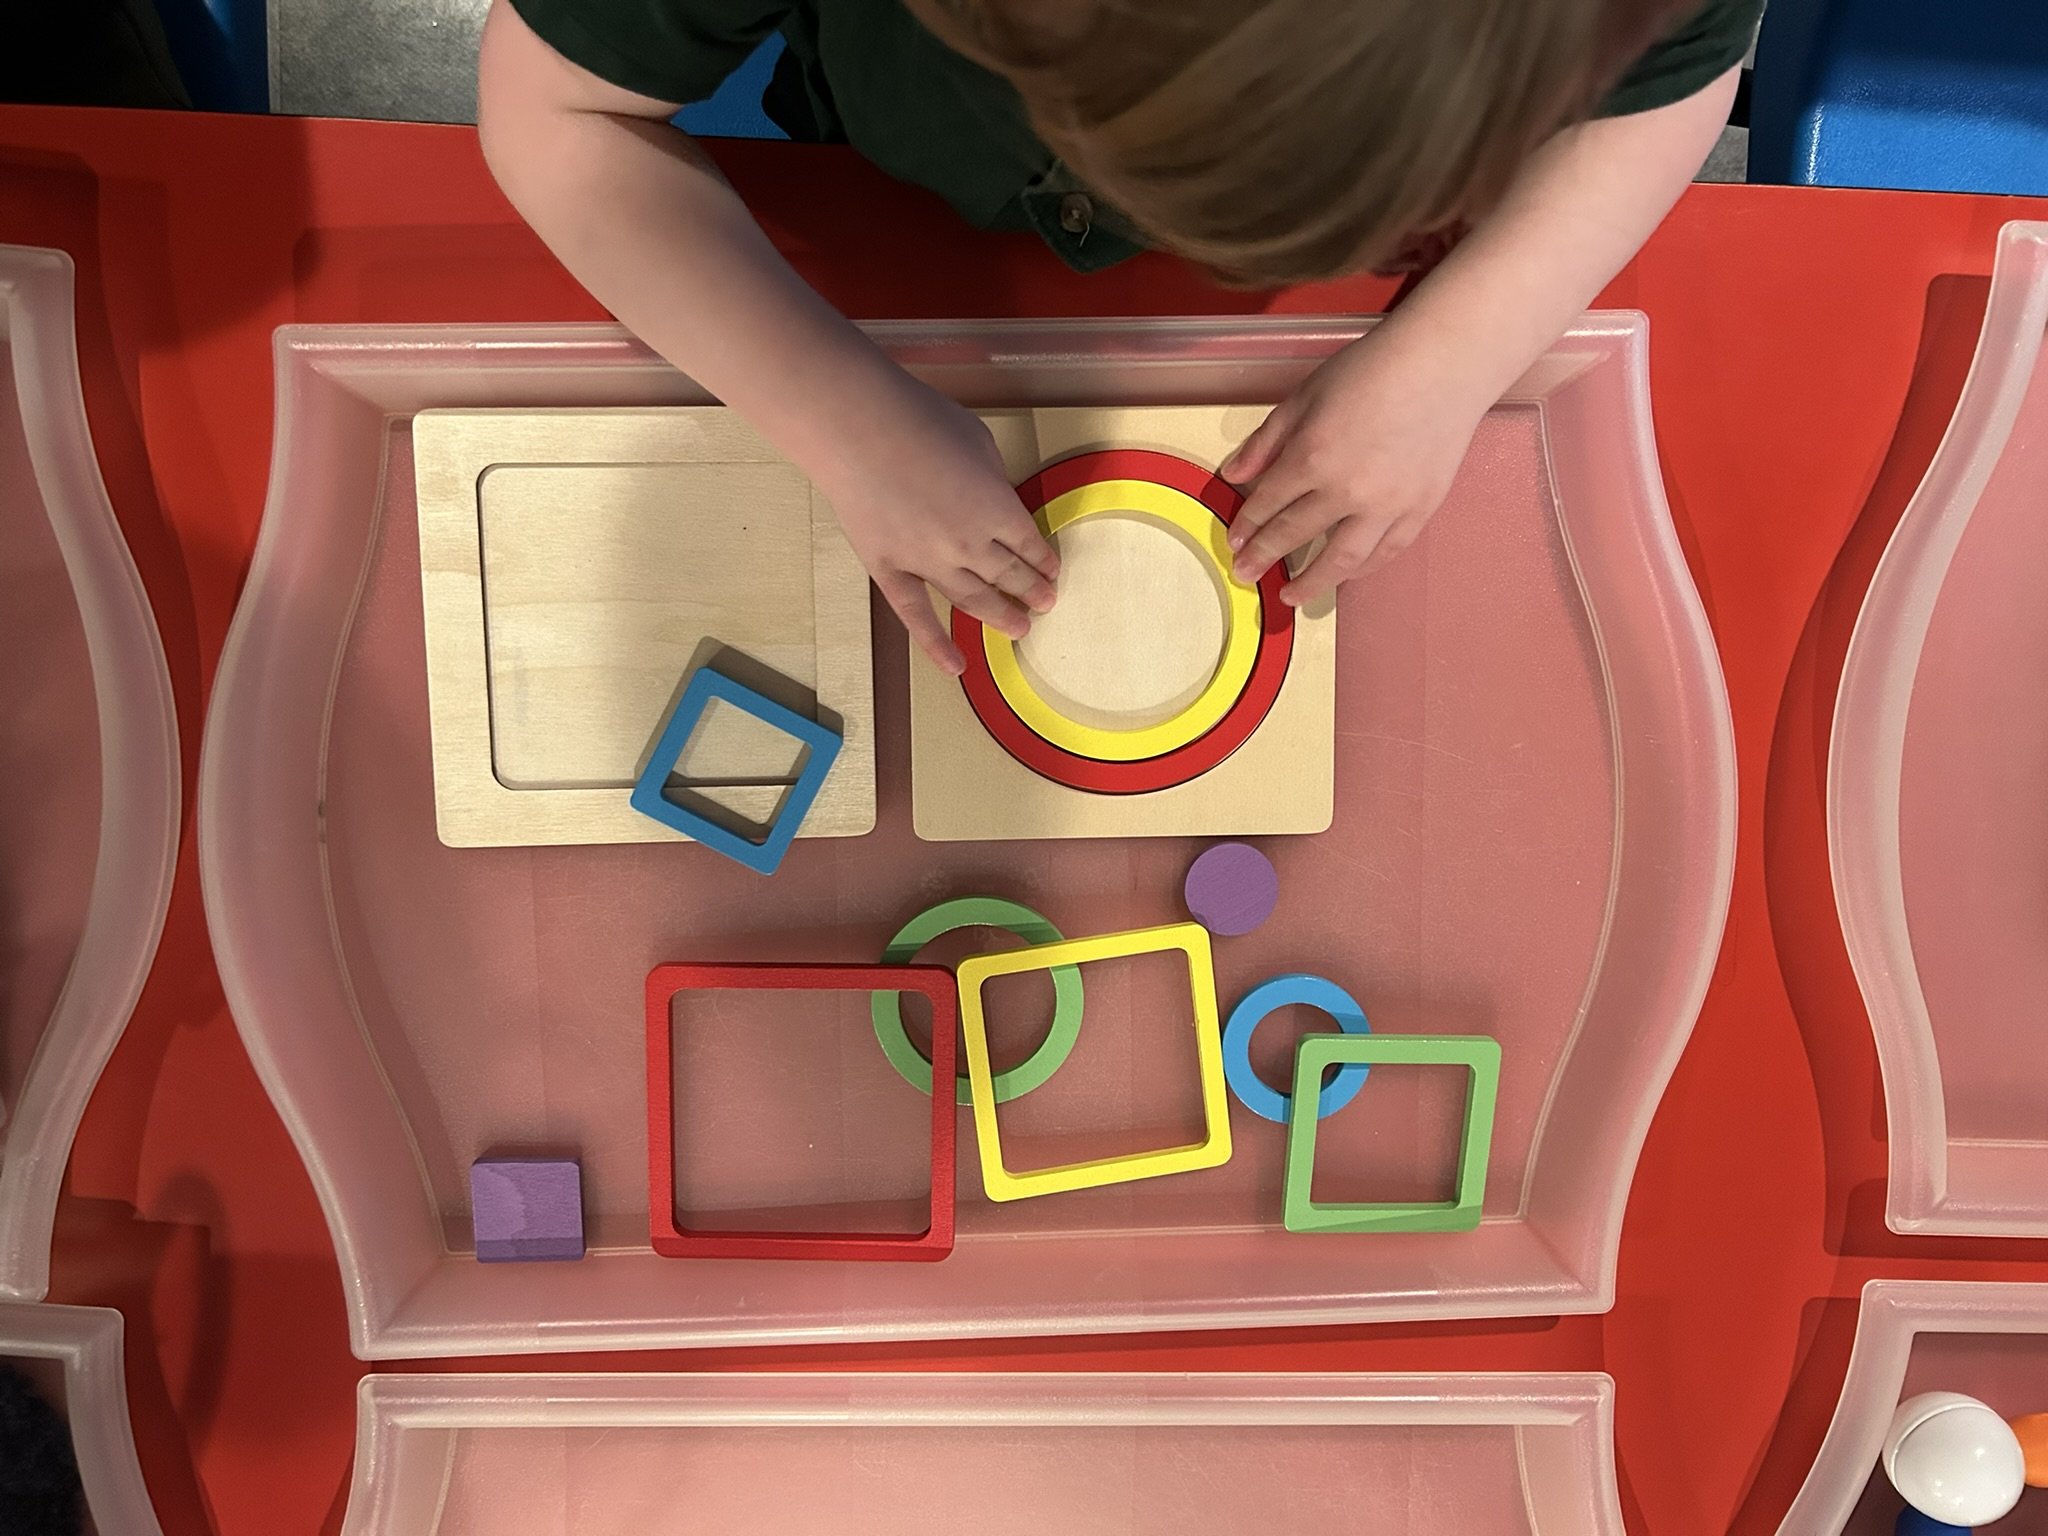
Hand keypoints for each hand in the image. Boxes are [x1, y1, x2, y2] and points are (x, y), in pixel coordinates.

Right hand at [817, 377, 1058, 674]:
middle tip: (1044, 604)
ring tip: (1020, 629)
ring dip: (1000, 617)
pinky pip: (917, 616)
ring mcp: (928, 562)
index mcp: (997, 508)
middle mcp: (970, 545)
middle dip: (1031, 592)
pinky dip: (937, 644)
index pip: (1029, 544)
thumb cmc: (919, 420)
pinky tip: (955, 666)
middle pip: (1008, 576)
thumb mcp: (978, 440)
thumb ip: (992, 479)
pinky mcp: (890, 570)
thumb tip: (995, 498)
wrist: (858, 428)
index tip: (1051, 572)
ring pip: (973, 600)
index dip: (1043, 560)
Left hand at [1224, 331, 1491, 605]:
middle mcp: (1348, 490)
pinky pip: (1385, 552)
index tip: (1235, 542)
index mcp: (1313, 456)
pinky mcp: (1420, 509)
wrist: (1446, 365)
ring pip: (1342, 560)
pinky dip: (1361, 570)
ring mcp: (1388, 505)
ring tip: (1292, 596)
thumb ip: (1267, 440)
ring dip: (1312, 582)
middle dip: (1264, 557)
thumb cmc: (1372, 369)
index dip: (1247, 526)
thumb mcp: (1305, 395)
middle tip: (1245, 574)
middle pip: (1296, 534)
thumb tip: (1233, 474)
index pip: (1268, 503)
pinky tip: (1344, 575)